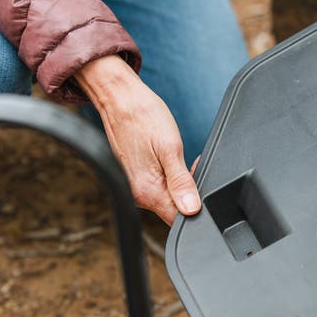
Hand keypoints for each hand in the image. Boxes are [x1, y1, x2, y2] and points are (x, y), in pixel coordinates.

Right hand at [76, 55, 200, 225]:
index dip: (196, 203)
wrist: (119, 98)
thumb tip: (192, 209)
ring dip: (178, 181)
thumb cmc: (143, 117)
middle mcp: (138, 195)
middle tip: (189, 162)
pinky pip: (159, 186)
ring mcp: (135, 187)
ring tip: (175, 155)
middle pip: (174, 208)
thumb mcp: (170, 148)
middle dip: (188, 190)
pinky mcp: (136, 178)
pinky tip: (167, 156)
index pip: (179, 217)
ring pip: (167, 197)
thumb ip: (181, 182)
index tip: (197, 176)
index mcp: (147, 192)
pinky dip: (168, 175)